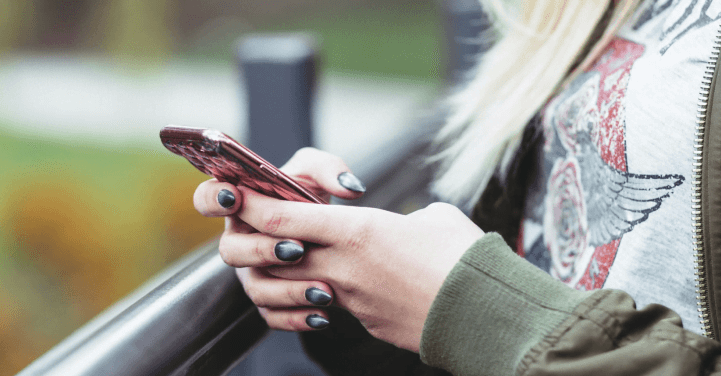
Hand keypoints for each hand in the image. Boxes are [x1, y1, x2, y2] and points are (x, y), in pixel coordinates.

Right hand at [193, 148, 366, 329]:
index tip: (235, 197)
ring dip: (287, 290)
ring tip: (323, 290)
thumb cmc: (311, 198)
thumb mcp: (318, 174)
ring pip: (255, 288)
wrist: (331, 237)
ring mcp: (252, 273)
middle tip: (297, 249)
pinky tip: (323, 314)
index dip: (213, 199)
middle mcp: (239, 241)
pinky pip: (273, 316)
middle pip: (230, 251)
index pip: (207, 199)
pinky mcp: (268, 301)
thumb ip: (328, 169)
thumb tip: (348, 188)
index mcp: (240, 205)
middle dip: (262, 250)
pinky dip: (298, 318)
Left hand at [233, 191, 482, 351]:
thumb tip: (403, 227)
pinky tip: (335, 289)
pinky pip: (325, 308)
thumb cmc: (465, 257)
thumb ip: (402, 218)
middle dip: (255, 240)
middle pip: (273, 253)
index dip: (252, 204)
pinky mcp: (364, 322)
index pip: (282, 216)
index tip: (235, 194)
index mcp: (357, 230)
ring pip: (293, 284)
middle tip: (255, 227)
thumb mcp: (433, 219)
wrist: (485, 314)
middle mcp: (343, 266)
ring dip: (284, 272)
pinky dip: (319, 297)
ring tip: (294, 259)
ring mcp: (350, 299)